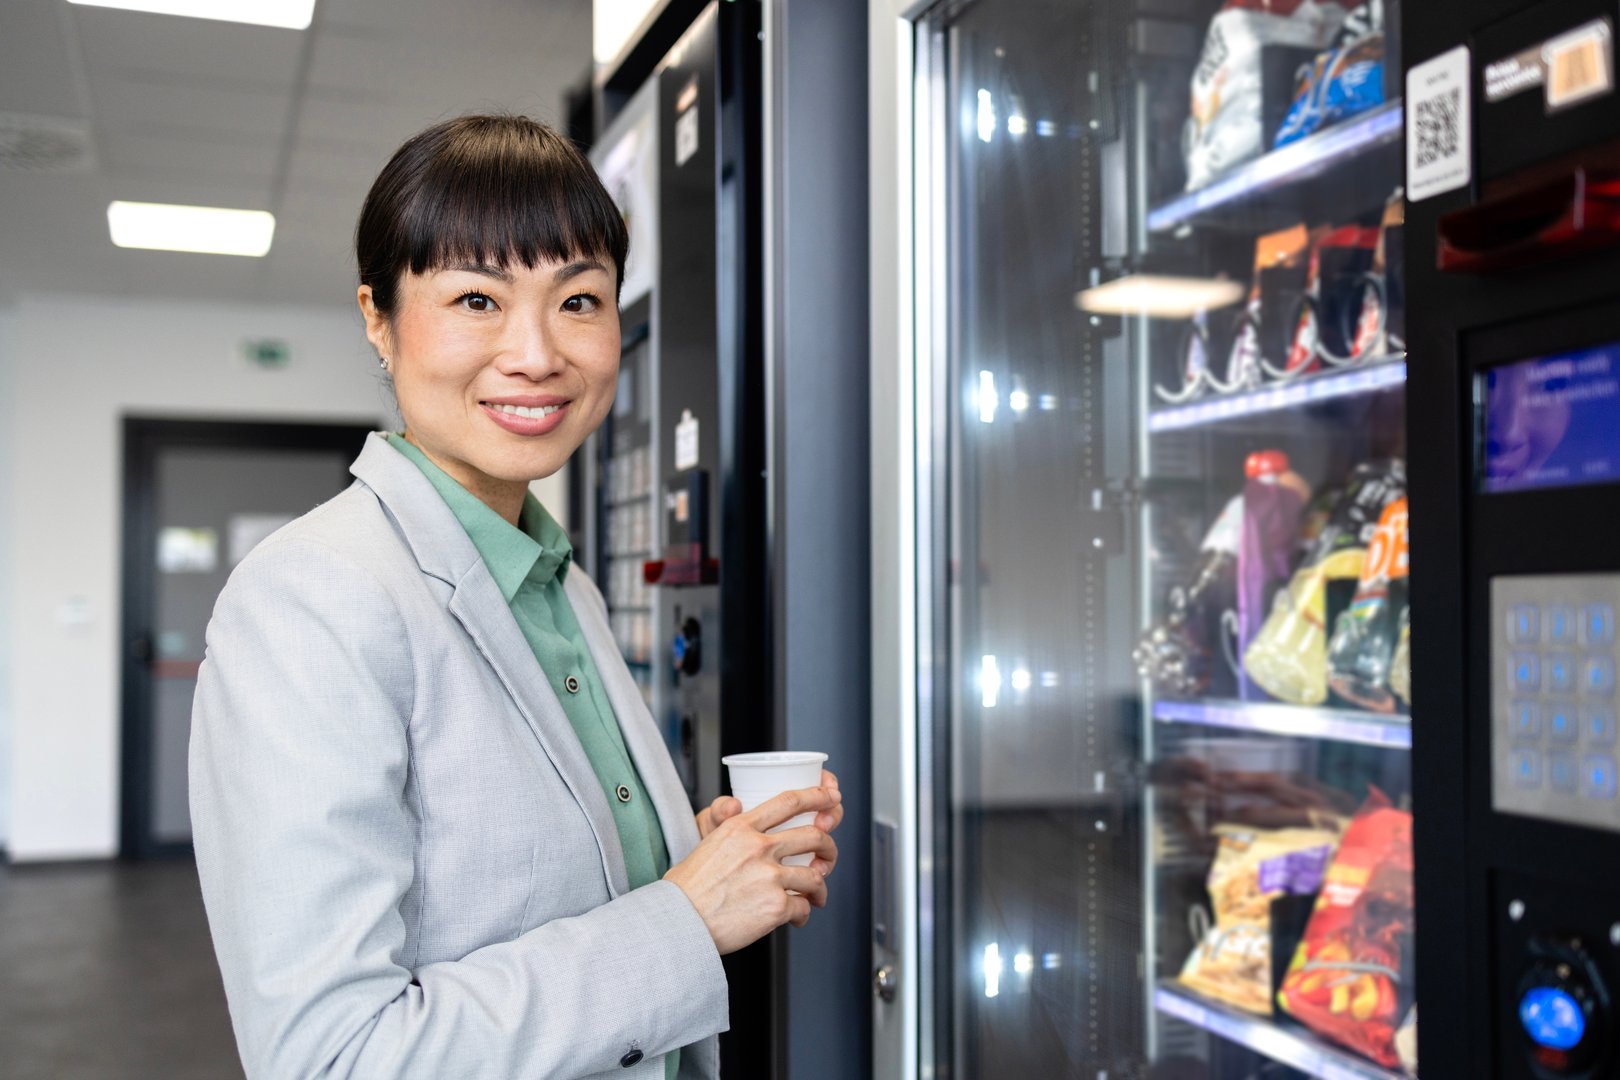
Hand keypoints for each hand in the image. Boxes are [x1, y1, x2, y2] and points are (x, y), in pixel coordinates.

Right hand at [666, 784, 841, 954]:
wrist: (677, 920)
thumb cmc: (687, 887)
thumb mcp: (707, 842)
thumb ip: (730, 827)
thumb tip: (738, 808)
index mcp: (741, 827)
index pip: (789, 801)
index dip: (817, 796)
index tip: (832, 797)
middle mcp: (758, 847)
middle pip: (813, 836)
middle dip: (829, 847)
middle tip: (828, 858)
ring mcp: (769, 876)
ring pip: (814, 876)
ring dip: (820, 888)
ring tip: (816, 897)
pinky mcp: (775, 906)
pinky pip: (802, 906)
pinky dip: (803, 914)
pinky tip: (796, 918)